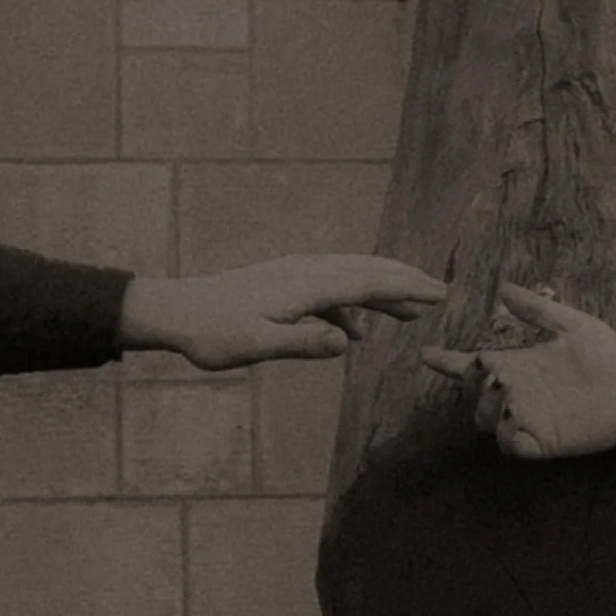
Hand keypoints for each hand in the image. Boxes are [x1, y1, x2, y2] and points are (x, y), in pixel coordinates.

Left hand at [123, 254, 447, 369]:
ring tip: (411, 312)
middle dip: (405, 281)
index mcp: (304, 285)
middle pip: (365, 270)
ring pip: (350, 276)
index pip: (367, 282)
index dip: (406, 288)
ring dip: (382, 291)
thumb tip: (350, 341)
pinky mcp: (283, 283)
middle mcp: (304, 272)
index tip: (439, 294)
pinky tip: (354, 332)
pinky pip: (329, 288)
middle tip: (441, 293)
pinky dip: (351, 304)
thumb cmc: (212, 333)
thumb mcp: (256, 346)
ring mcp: (293, 275)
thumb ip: (303, 343)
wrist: (175, 311)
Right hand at [421, 282, 615, 458]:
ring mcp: (529, 418)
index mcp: (521, 366)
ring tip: (505, 393)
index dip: (448, 363)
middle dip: (470, 384)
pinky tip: (515, 419)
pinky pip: (511, 445)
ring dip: (485, 407)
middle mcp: (519, 393)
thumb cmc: (610, 355)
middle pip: (472, 396)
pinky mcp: (544, 441)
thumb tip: (502, 287)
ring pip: (485, 421)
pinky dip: (506, 436)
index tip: (427, 355)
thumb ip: (536, 309)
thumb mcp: (571, 324)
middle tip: (487, 370)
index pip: (474, 366)